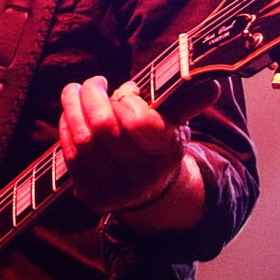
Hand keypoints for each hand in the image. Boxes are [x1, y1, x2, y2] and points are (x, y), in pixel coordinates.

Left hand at [60, 75, 195, 216]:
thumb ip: (188, 102)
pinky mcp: (92, 197)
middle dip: (92, 97)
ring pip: (83, 140)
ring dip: (72, 108)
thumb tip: (213, 85)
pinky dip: (66, 130)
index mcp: (166, 153)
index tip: (126, 91)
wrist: (151, 191)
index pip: (140, 122)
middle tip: (93, 83)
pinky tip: (70, 115)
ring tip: (74, 91)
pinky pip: (71, 156)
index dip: (127, 100)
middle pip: (104, 127)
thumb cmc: (159, 145)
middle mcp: (142, 176)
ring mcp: (115, 190)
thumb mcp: (176, 124)